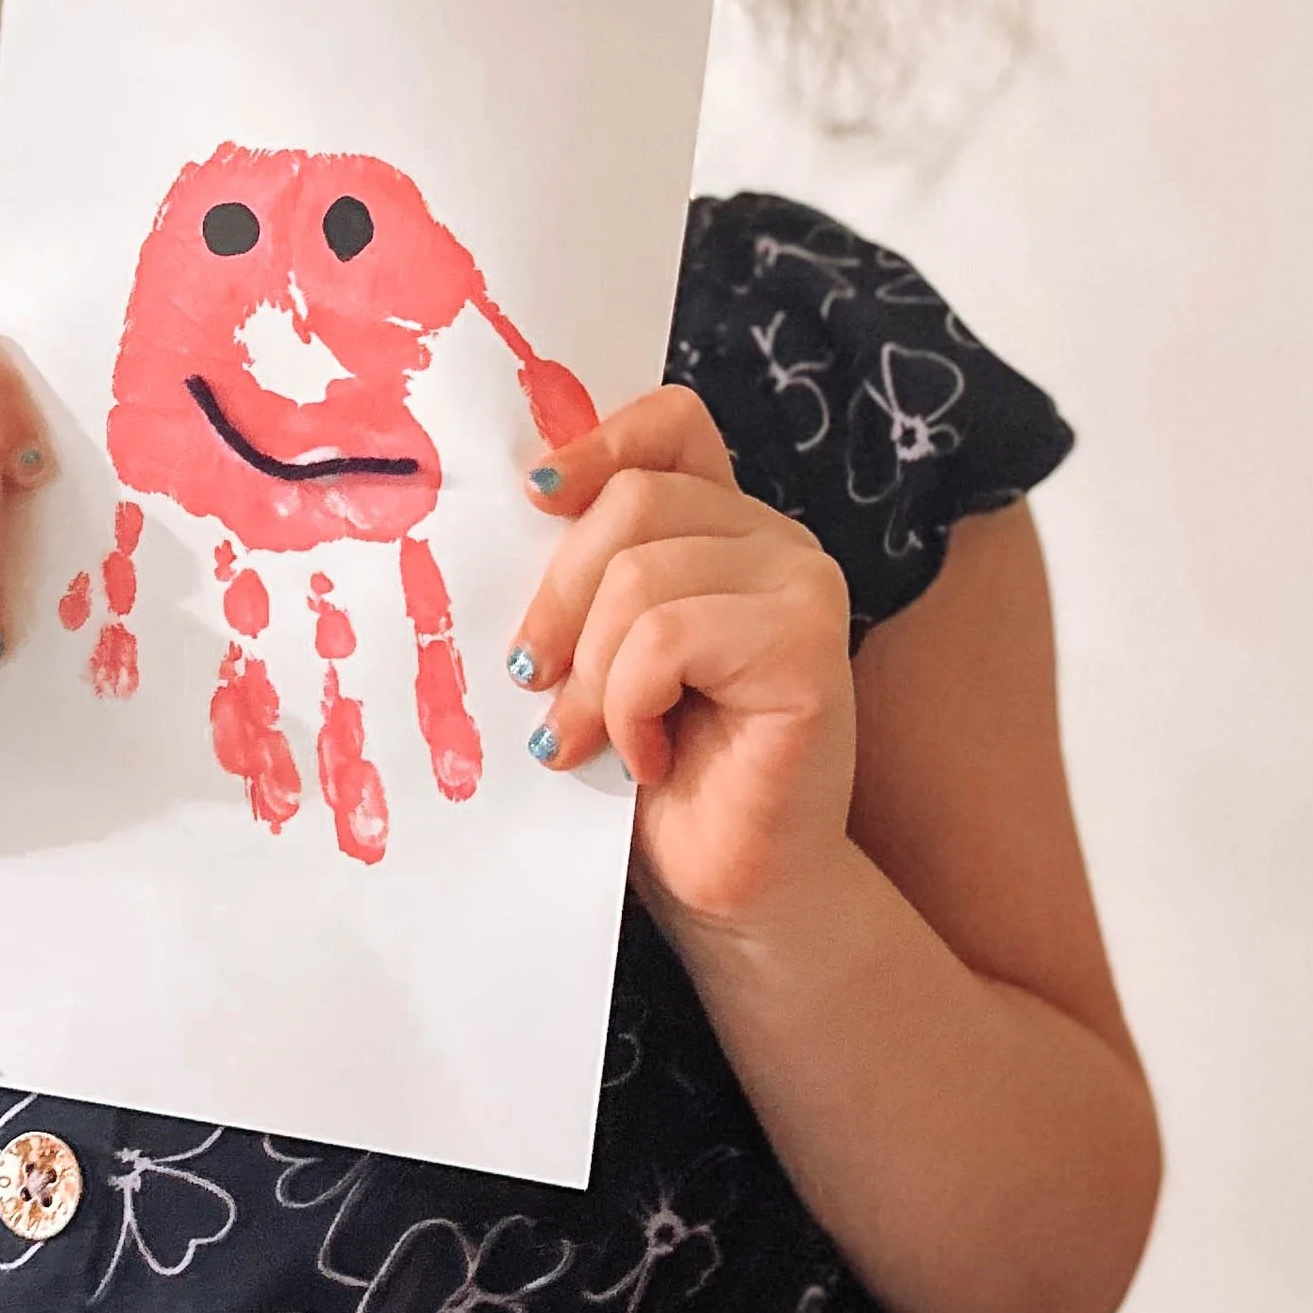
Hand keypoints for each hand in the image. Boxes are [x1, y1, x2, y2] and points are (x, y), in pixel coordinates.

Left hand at [510, 384, 855, 932]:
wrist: (728, 886)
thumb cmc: (655, 775)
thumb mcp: (598, 654)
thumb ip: (583, 579)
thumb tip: (502, 518)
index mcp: (723, 527)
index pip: (670, 425)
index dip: (597, 443)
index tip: (533, 499)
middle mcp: (774, 542)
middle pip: (632, 501)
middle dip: (558, 599)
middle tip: (532, 682)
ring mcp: (802, 588)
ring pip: (641, 574)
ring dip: (591, 674)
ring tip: (588, 740)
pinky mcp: (810, 647)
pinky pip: (668, 637)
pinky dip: (630, 705)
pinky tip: (646, 757)